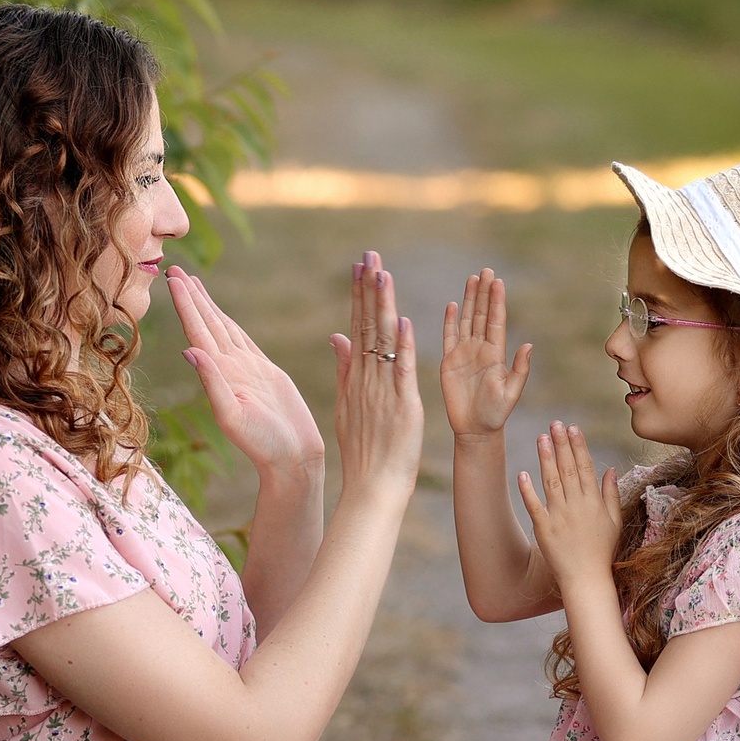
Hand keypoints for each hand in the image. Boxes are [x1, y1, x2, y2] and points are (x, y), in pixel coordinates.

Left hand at [167, 268, 323, 477]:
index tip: (172, 278)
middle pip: (206, 323)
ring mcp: (246, 370)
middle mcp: (229, 368)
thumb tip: (189, 351)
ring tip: (193, 284)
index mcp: (219, 374)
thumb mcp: (234, 415)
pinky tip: (222, 317)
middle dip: (191, 296)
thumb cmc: (264, 444)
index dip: (185, 304)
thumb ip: (213, 383)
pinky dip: (230, 324)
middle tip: (174, 268)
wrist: (292, 459)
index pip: (198, 331)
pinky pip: (243, 341)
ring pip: (223, 328)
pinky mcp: (264, 373)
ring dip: (207, 306)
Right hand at [328, 251, 422, 500]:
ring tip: (383, 274)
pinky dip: (402, 348)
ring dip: (383, 307)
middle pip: (367, 325)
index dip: (359, 295)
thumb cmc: (364, 451)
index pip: (357, 327)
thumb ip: (344, 369)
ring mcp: (383, 391)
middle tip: (370, 254)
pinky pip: (402, 372)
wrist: (372, 486)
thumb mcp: (348, 405)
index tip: (360, 266)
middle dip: (369, 288)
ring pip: (383, 342)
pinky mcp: (403, 406)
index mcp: (358, 377)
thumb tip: (337, 336)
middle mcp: (367, 378)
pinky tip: (402, 323)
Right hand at [441, 269, 531, 438]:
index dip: (497, 301)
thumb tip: (528, 345)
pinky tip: (453, 304)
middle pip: (482, 314)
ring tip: (472, 279)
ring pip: (467, 320)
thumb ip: (520, 369)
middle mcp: (481, 349)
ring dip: (469, 300)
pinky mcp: (449, 361)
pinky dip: (450, 320)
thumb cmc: (496, 413)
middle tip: (486, 270)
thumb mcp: (511, 392)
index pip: (496, 321)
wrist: (476, 429)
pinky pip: (449, 336)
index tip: (498, 282)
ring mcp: (464, 353)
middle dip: (484, 292)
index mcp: (496, 354)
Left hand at [516, 422, 619, 588]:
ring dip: (545, 459)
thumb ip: (611, 494)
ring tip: (540, 438)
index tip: (573, 427)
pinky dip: (528, 491)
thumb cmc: (602, 551)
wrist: (586, 579)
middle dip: (561, 445)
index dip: (579, 446)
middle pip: (569, 469)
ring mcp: (559, 517)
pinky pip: (534, 506)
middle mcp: (577, 506)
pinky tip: (522, 473)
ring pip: (551, 482)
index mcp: (594, 502)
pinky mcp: (544, 529)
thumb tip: (610, 469)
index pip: (586, 467)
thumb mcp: (614, 521)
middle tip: (554, 423)